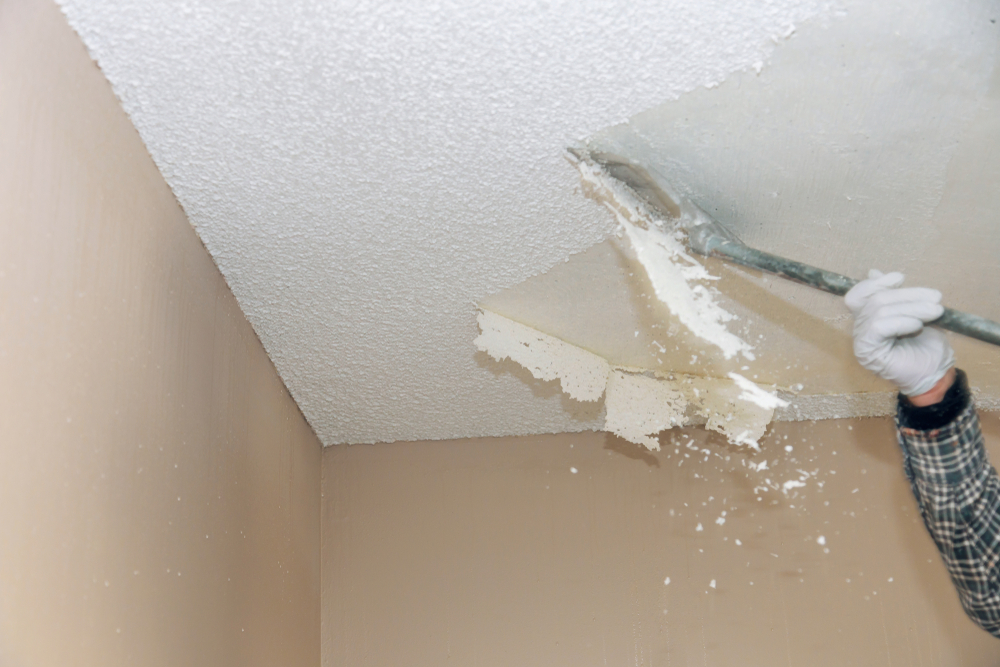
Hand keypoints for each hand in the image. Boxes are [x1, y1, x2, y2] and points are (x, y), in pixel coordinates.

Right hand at [844, 270, 953, 396]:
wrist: (934, 375)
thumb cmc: (926, 347)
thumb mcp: (914, 313)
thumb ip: (895, 296)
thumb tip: (873, 272)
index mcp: (868, 319)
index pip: (857, 295)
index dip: (874, 283)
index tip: (900, 277)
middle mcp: (860, 329)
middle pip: (876, 300)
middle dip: (908, 295)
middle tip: (936, 297)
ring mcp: (862, 341)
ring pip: (879, 310)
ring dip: (912, 308)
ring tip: (935, 312)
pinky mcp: (867, 351)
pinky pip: (878, 327)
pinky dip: (901, 322)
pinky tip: (917, 326)